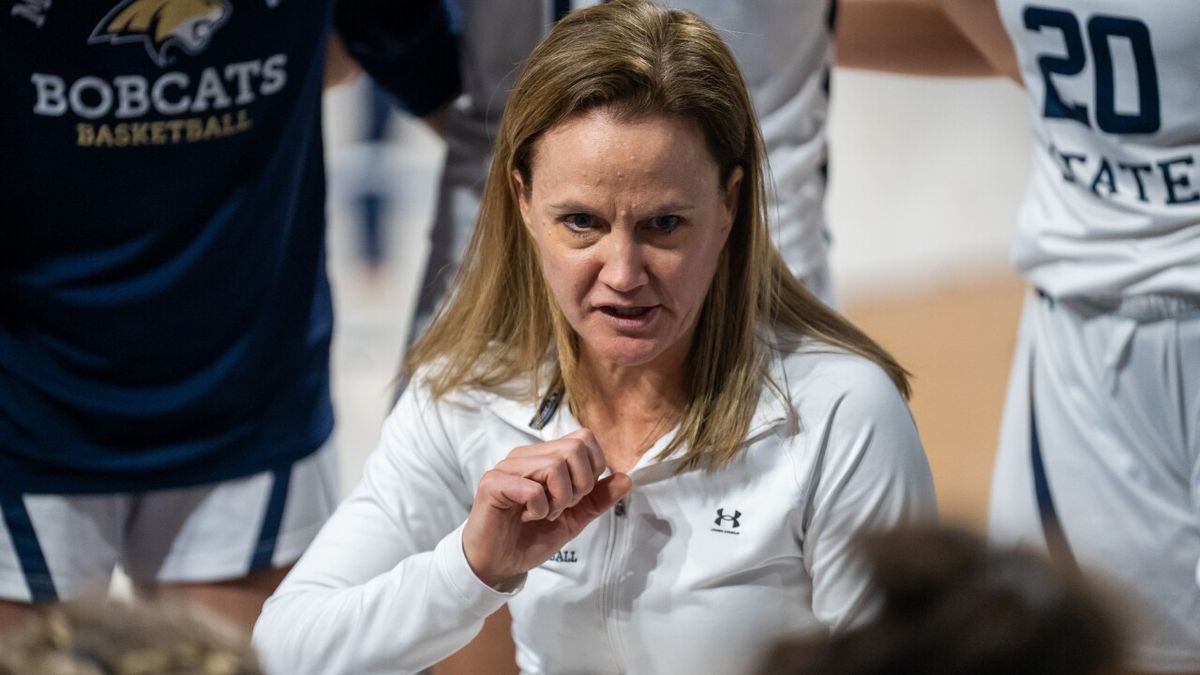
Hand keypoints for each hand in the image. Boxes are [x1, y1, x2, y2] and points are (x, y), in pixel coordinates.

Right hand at [462, 429, 631, 587]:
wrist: (499, 564)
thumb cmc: (530, 537)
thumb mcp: (574, 518)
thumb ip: (597, 498)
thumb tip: (626, 478)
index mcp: (545, 457)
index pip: (583, 438)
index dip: (593, 467)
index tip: (579, 496)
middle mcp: (526, 455)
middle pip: (573, 448)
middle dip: (579, 485)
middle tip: (562, 507)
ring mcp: (507, 467)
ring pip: (554, 466)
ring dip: (558, 499)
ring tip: (544, 514)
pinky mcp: (492, 483)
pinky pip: (531, 488)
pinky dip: (538, 508)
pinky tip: (526, 517)